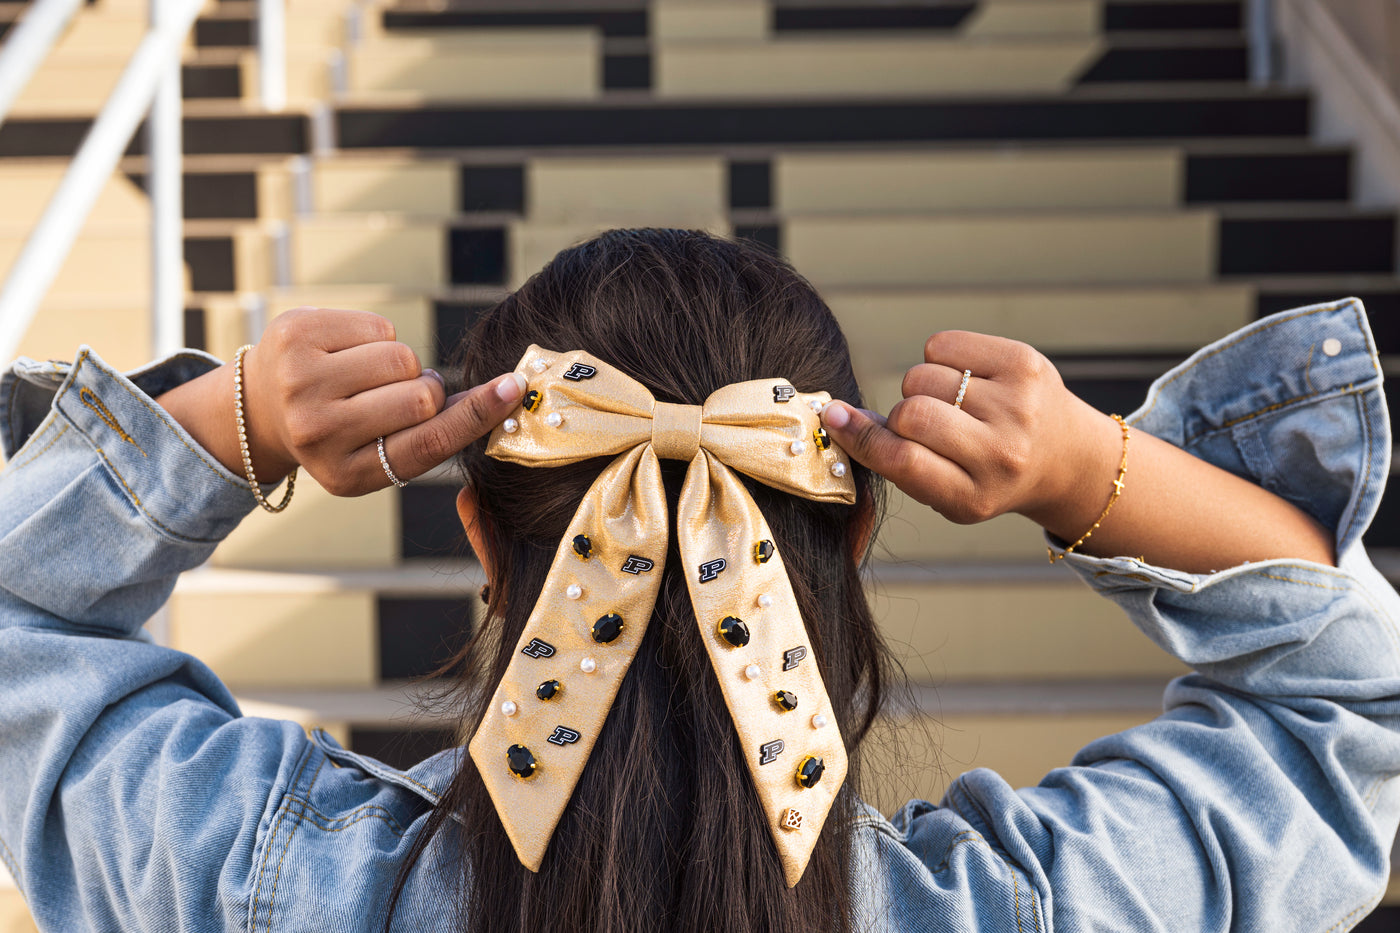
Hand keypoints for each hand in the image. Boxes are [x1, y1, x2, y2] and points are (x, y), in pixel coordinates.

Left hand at [157, 307, 525, 496]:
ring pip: (402, 356)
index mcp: (347, 475)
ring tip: (365, 378)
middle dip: (424, 389)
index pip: (429, 442)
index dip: (477, 414)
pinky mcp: (296, 335)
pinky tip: (344, 355)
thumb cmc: (339, 432)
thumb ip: (432, 434)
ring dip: (398, 363)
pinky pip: (378, 326)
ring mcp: (300, 381)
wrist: (258, 408)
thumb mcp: (378, 454)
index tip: (513, 388)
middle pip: (422, 395)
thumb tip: (502, 395)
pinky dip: (374, 337)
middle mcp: (318, 432)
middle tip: (397, 397)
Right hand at [820, 330, 1119, 531]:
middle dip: (901, 415)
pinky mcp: (1023, 364)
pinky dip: (940, 358)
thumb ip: (896, 461)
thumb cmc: (990, 475)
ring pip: (922, 376)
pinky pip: (943, 345)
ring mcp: (1017, 405)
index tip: (835, 420)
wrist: (1066, 457)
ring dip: (922, 388)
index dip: (863, 438)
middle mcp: (1002, 453)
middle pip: (911, 414)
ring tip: (953, 406)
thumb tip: (838, 416)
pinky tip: (966, 380)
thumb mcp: (947, 491)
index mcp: (976, 497)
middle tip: (922, 426)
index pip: (904, 462)